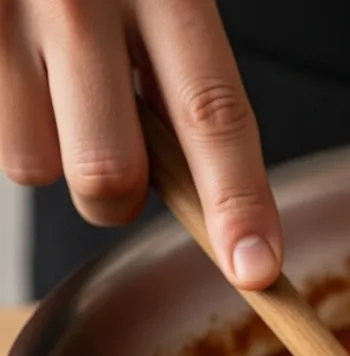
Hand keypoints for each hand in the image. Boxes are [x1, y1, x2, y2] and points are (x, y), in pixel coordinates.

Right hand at [0, 0, 281, 289]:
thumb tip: (204, 186)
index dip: (239, 202)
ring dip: (47, 151)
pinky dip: (6, 119)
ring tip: (48, 81)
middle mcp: (80, 2)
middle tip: (113, 148)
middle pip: (110, 174)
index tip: (258, 268)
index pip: (215, 116)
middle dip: (118, 195)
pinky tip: (11, 64)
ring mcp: (1, 16)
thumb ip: (184, 67)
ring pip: (32, 167)